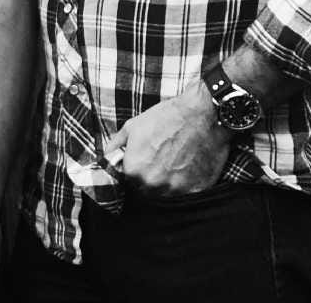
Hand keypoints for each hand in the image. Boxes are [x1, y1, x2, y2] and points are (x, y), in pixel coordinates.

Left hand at [105, 81, 230, 195]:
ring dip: (166, 186)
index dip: (133, 173)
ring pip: (164, 196)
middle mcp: (153, 184)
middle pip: (145, 192)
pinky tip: (187, 170)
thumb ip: (116, 146)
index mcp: (134, 170)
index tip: (140, 165)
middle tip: (159, 163)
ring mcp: (175, 189)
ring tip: (174, 165)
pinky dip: (184, 187)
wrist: (203, 114)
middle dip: (148, 180)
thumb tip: (107, 157)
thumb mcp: (133, 126)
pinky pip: (185, 197)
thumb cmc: (167, 118)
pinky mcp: (197, 191)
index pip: (127, 182)